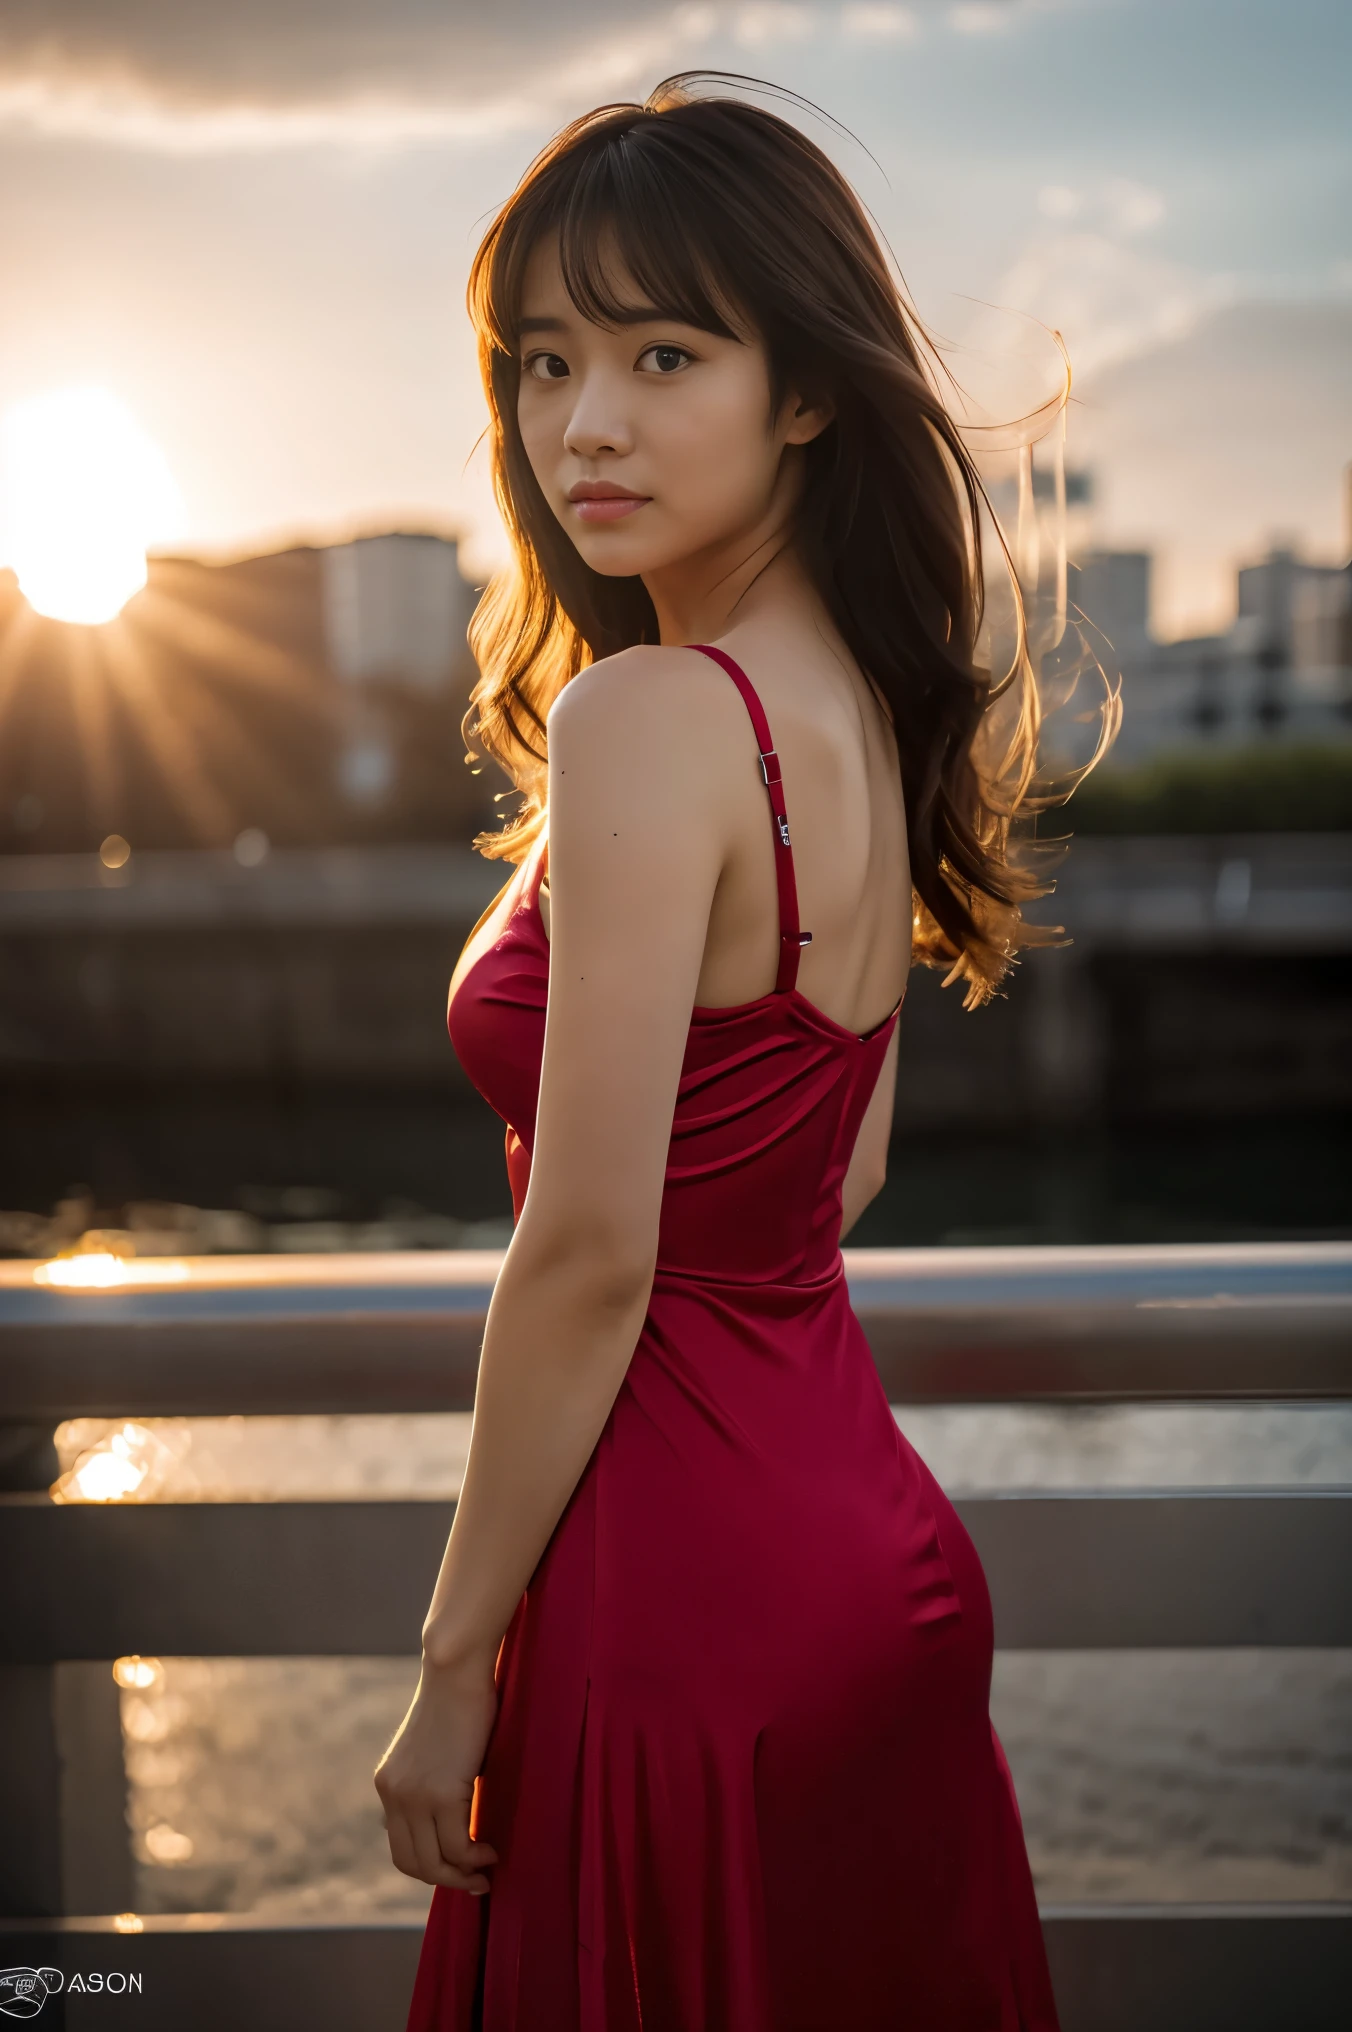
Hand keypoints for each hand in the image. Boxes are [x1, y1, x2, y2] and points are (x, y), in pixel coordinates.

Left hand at [374, 1650, 500, 1892]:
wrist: (455, 1669)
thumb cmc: (457, 1700)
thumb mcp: (433, 1749)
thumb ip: (433, 1781)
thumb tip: (451, 1814)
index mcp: (388, 1785)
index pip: (400, 1847)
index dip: (429, 1867)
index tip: (458, 1868)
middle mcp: (393, 1795)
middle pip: (411, 1864)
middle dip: (446, 1880)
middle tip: (476, 1881)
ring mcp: (414, 1796)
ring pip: (434, 1863)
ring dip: (463, 1875)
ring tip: (487, 1869)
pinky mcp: (441, 1792)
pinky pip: (458, 1845)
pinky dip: (476, 1857)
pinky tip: (492, 1851)